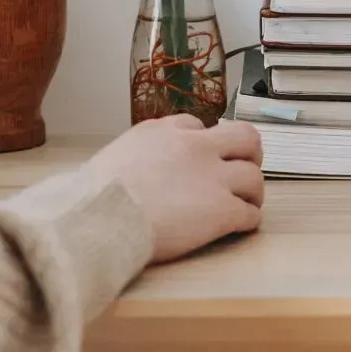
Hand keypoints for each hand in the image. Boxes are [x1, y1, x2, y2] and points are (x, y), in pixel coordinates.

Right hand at [82, 115, 264, 261]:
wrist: (101, 216)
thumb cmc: (96, 195)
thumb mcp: (116, 155)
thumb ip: (140, 154)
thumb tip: (141, 169)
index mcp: (164, 132)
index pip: (197, 125)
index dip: (205, 142)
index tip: (204, 156)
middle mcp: (195, 147)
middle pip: (244, 138)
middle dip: (249, 154)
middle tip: (244, 169)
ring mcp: (213, 178)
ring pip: (254, 177)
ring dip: (252, 192)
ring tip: (246, 203)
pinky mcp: (223, 210)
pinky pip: (250, 213)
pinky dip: (249, 220)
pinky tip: (241, 226)